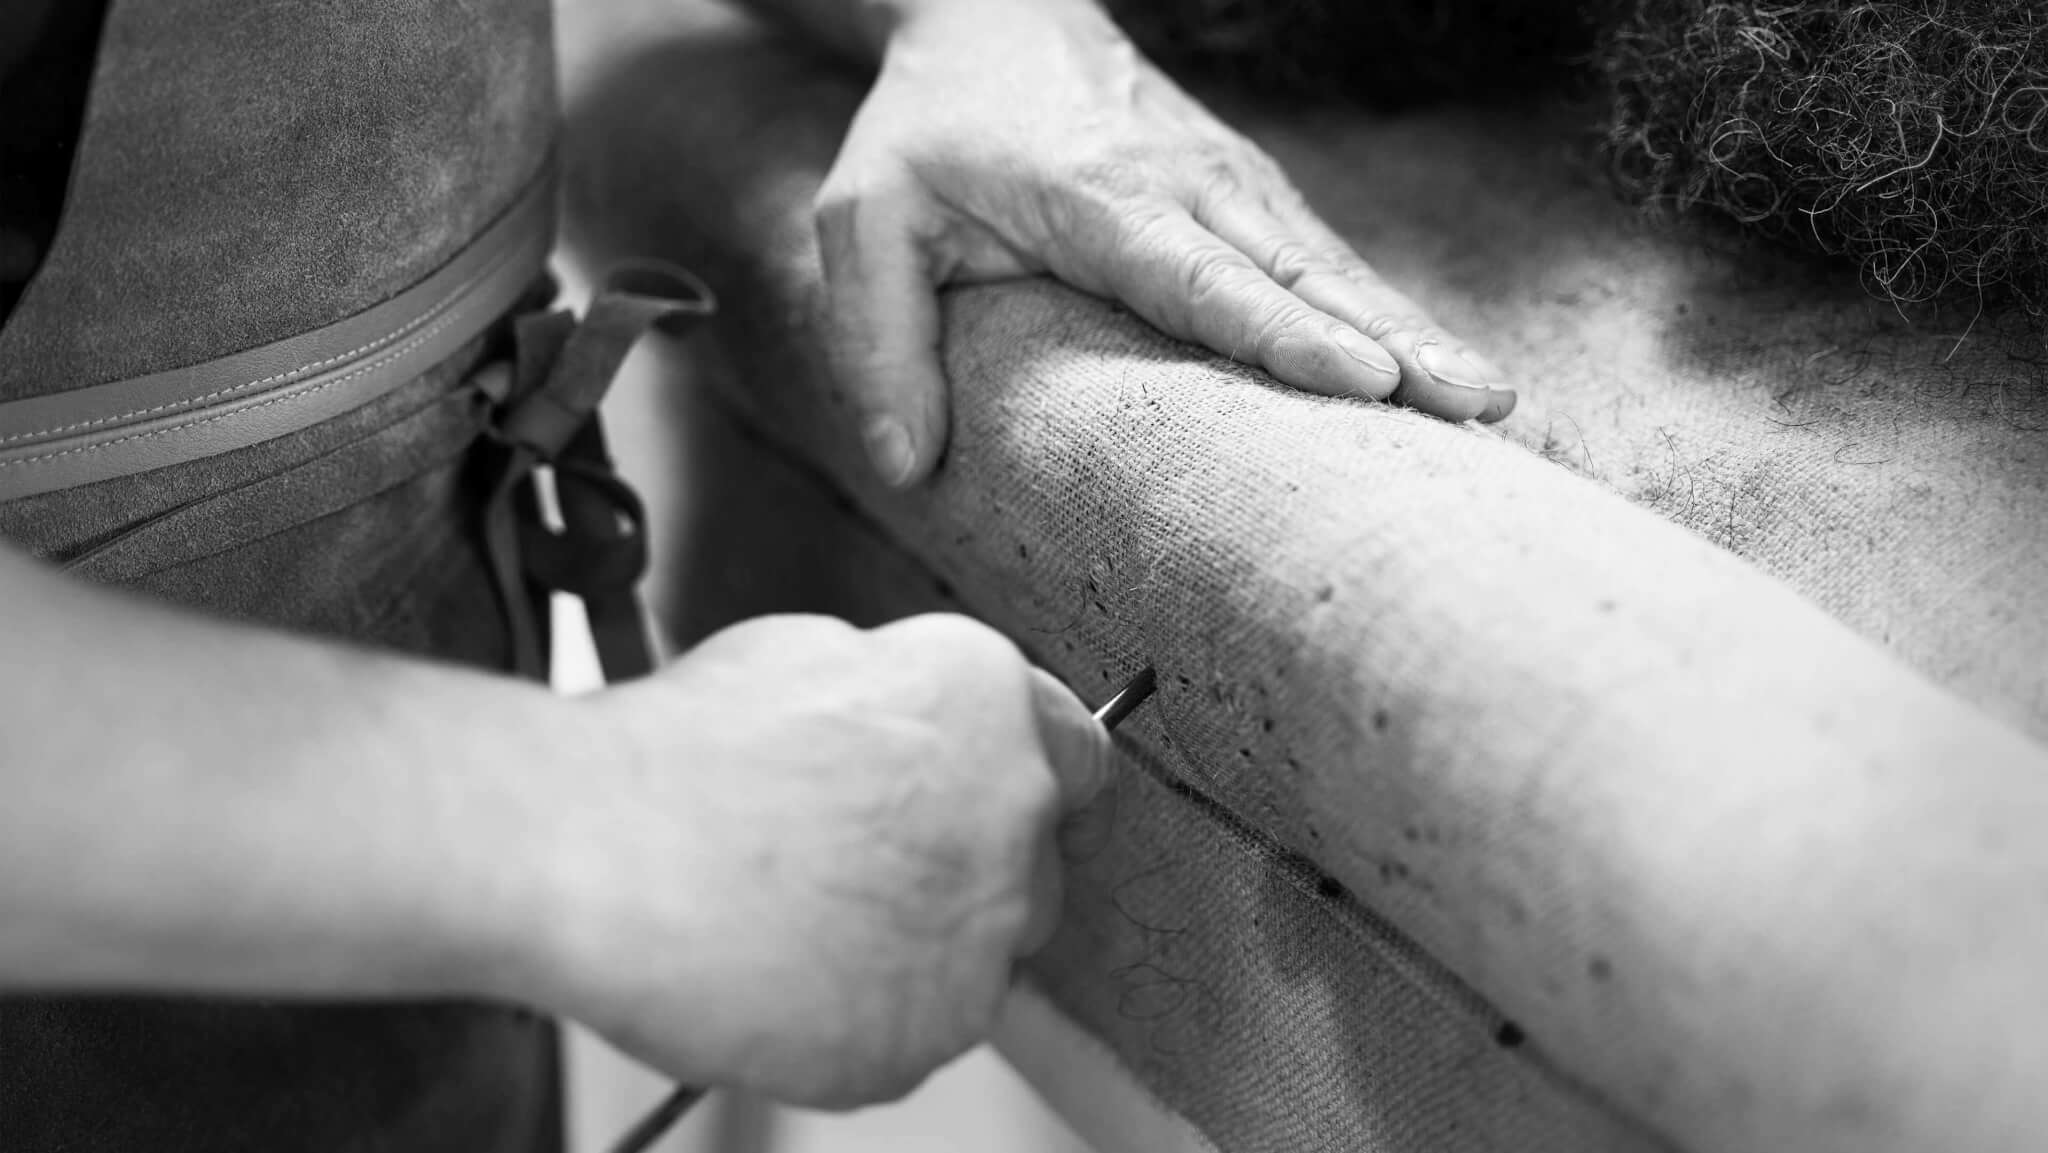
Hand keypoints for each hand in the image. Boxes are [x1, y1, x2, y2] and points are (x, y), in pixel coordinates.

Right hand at [535, 613, 1108, 1108]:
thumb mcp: (808, 655)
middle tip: (858, 872)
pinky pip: (913, 1031)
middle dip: (960, 870)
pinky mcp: (926, 1031)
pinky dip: (861, 1019)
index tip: (985, 803)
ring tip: (798, 929)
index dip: (1018, 780)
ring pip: (974, 955)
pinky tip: (783, 980)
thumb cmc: (677, 752)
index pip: (1076, 752)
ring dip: (913, 949)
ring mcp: (977, 934)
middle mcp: (1009, 815)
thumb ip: (899, 698)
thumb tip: (903, 728)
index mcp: (987, 704)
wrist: (602, 853)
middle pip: (1027, 862)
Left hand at [814, 0, 1515, 487]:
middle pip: (1301, 274)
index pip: (1201, 276)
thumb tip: (908, 468)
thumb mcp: (865, 225)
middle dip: (1391, 341)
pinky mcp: (1250, 193)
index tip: (1362, 380)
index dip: (1283, 332)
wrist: (995, 17)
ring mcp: (1231, 183)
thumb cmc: (929, 133)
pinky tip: (1440, 367)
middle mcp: (1188, 186)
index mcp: (1099, 200)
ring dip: (1412, 329)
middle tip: (1472, 405)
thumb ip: (877, 344)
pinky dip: (1388, 311)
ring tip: (1489, 401)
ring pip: (1333, 265)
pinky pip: (1325, 259)